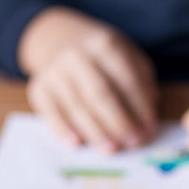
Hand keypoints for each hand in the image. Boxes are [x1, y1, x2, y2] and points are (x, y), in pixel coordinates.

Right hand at [18, 7, 158, 152]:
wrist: (59, 39)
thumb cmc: (101, 55)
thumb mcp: (127, 53)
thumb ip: (141, 80)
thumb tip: (146, 115)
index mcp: (105, 45)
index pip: (127, 80)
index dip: (140, 107)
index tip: (149, 128)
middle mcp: (78, 56)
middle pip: (100, 94)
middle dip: (119, 122)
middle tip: (133, 143)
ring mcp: (55, 72)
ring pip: (77, 107)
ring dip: (96, 132)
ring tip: (112, 149)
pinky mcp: (39, 88)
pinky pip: (51, 113)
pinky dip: (63, 130)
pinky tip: (78, 143)